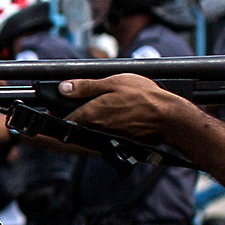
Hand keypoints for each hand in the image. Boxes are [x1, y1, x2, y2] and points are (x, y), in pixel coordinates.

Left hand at [58, 75, 201, 144]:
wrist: (168, 119)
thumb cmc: (144, 98)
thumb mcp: (113, 82)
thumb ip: (86, 86)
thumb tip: (63, 87)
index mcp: (91, 114)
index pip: (64, 118)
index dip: (58, 111)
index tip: (55, 106)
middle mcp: (95, 130)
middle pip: (75, 126)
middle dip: (71, 116)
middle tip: (73, 104)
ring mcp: (106, 138)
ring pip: (88, 131)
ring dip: (87, 123)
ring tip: (99, 109)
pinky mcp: (118, 142)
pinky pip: (102, 136)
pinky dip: (102, 128)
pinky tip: (113, 118)